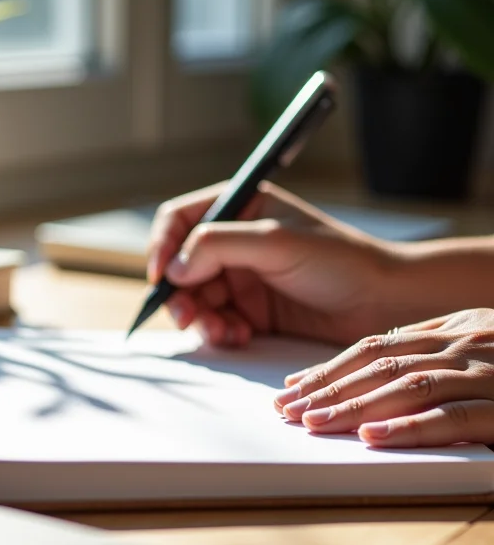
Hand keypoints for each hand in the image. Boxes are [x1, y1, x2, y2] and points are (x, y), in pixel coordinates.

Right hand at [148, 181, 400, 347]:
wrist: (384, 303)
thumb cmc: (341, 261)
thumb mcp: (276, 243)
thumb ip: (218, 246)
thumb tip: (171, 268)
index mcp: (241, 207)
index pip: (180, 220)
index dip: (162, 246)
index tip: (161, 276)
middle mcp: (235, 241)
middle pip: (180, 265)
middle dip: (180, 293)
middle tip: (188, 316)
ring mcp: (242, 277)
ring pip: (195, 298)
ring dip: (200, 318)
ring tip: (221, 332)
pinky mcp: (251, 310)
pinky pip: (216, 322)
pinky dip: (220, 332)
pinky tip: (239, 337)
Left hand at [275, 308, 493, 447]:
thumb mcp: (480, 350)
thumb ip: (431, 354)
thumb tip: (373, 368)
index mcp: (453, 330)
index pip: (375, 347)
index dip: (329, 368)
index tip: (293, 388)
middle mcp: (464, 346)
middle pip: (381, 365)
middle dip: (328, 389)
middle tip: (288, 410)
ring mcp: (485, 374)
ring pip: (407, 387)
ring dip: (355, 406)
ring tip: (315, 423)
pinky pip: (453, 418)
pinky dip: (410, 426)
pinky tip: (373, 436)